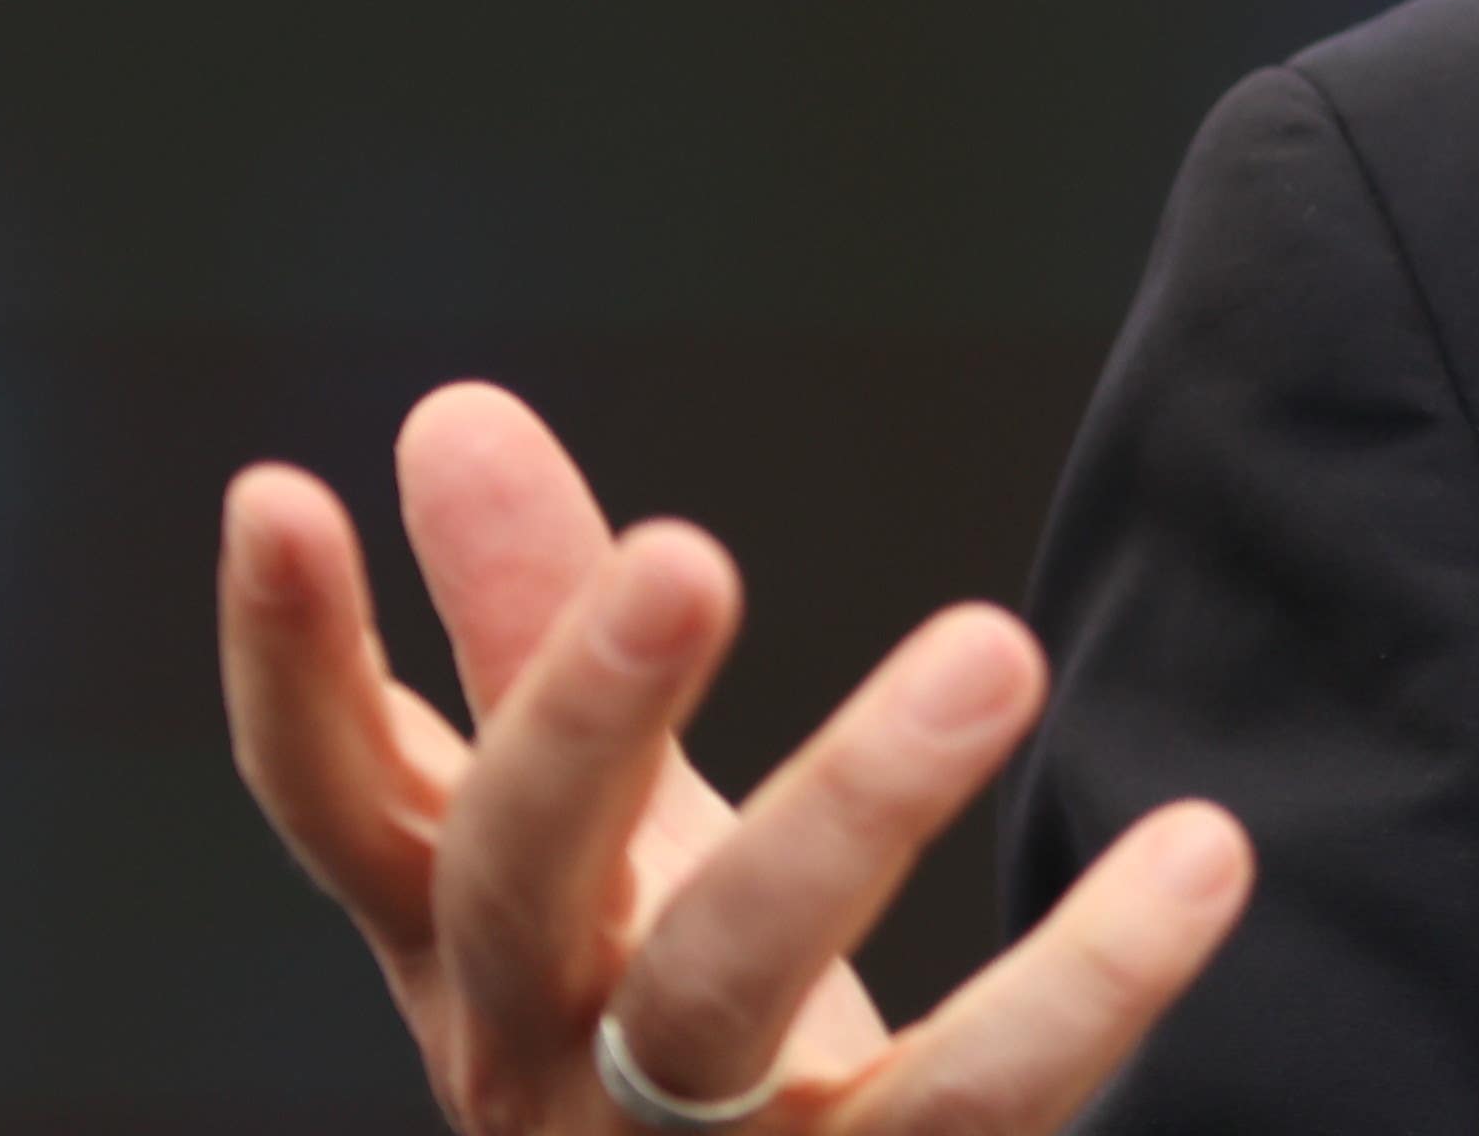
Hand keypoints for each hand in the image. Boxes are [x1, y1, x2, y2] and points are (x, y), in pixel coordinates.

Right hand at [220, 382, 1247, 1131]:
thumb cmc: (668, 1048)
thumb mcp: (608, 848)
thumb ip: (538, 643)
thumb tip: (451, 412)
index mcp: (482, 951)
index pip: (344, 804)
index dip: (289, 665)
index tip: (274, 490)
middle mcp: (545, 1060)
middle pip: (525, 881)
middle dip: (587, 714)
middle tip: (690, 550)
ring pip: (728, 991)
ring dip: (853, 806)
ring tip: (999, 641)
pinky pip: (970, 1106)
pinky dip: (1088, 982)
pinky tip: (1205, 852)